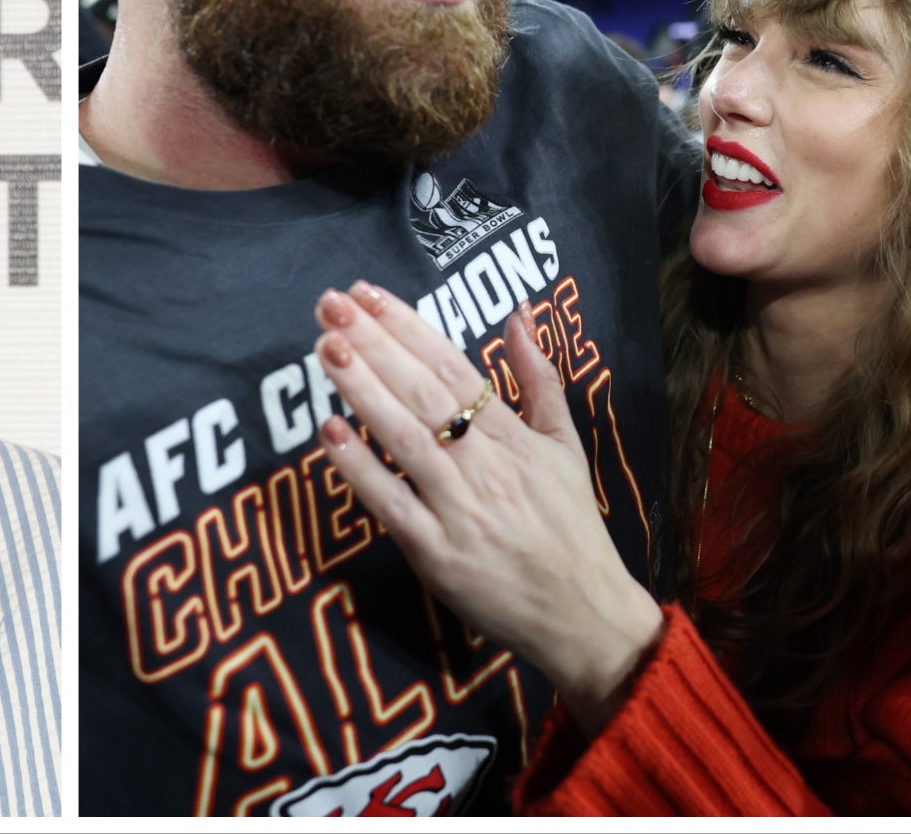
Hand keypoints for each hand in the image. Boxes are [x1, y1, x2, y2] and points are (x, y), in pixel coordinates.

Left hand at [313, 281, 662, 734]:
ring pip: (405, 438)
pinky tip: (329, 432)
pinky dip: (359, 468)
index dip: (407, 327)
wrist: (584, 616)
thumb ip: (539, 379)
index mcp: (513, 436)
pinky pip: (392, 504)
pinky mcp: (437, 554)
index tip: (367, 294)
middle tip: (331, 305)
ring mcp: (459, 509)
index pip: (451, 368)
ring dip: (362, 390)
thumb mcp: (565, 445)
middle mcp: (485, 465)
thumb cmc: (570, 527)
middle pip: (422, 393)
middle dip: (375, 344)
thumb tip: (519, 313)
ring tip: (326, 347)